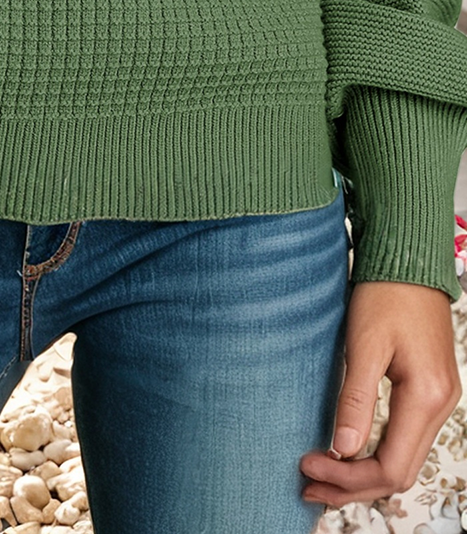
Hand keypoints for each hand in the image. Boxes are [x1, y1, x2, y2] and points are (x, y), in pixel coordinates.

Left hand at [299, 280, 462, 511]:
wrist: (409, 261)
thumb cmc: (385, 293)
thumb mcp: (364, 344)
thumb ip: (356, 399)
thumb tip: (342, 449)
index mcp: (425, 397)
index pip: (389, 466)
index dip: (347, 476)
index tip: (307, 466)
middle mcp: (440, 407)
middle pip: (398, 472)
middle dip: (352, 485)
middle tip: (308, 484)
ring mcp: (438, 401)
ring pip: (403, 460)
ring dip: (362, 473)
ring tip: (321, 476)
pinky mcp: (429, 392)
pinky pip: (405, 440)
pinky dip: (375, 453)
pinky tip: (347, 451)